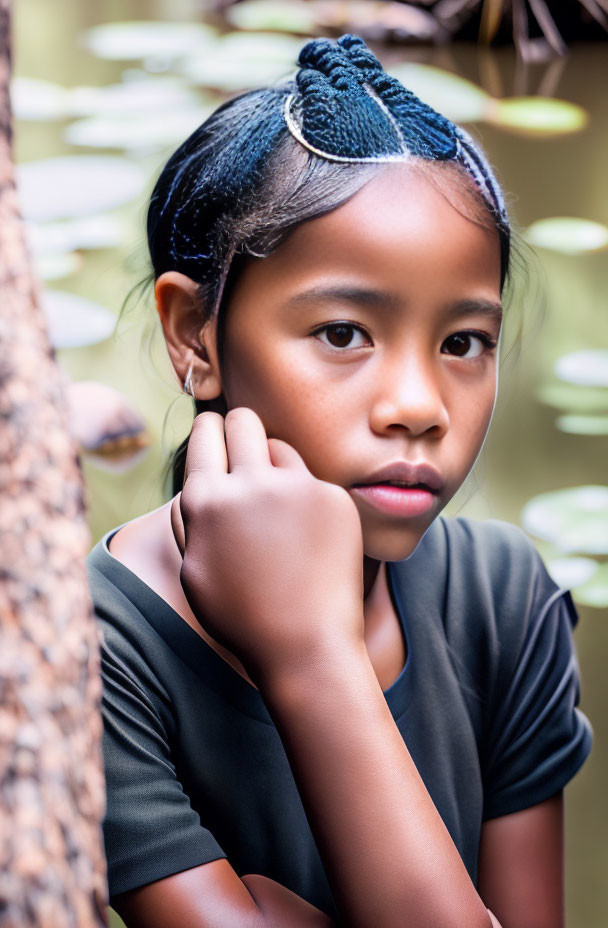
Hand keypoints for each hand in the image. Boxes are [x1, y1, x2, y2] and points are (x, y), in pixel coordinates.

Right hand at [170, 408, 364, 682]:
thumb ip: (194, 513)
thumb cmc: (242, 614)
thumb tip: (203, 472)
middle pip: (244, 419)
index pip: (206, 430)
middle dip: (240, 430)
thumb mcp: (194, 567)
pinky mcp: (334, 498)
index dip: (211, 431)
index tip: (218, 435)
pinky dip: (307, 499)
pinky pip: (312, 480)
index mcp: (207, 498)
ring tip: (276, 514)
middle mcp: (250, 483)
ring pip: (281, 447)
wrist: (306, 646)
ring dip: (274, 466)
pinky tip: (307, 538)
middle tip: (244, 452)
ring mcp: (298, 487)